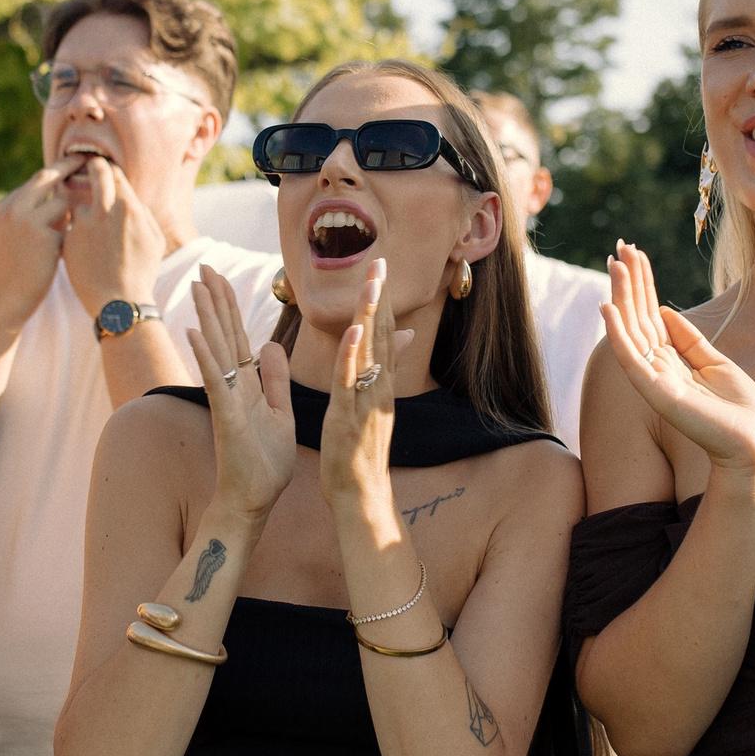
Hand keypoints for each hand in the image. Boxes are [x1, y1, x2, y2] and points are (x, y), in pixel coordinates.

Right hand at [0, 167, 73, 323]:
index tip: (69, 165)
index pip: (32, 183)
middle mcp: (11, 210)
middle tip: (87, 160)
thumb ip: (17, 217)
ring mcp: (27, 222)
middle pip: (45, 177)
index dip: (53, 176)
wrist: (4, 302)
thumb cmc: (6, 275)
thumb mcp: (2, 239)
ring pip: (61, 204)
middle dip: (68, 166)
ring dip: (70, 216)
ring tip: (65, 236)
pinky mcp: (45, 237)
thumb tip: (40, 199)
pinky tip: (65, 253)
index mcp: (0, 209)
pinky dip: (71, 237)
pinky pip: (68, 228)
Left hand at [64, 157, 167, 323]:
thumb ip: (141, 212)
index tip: (103, 167)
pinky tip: (81, 243)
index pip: (115, 173)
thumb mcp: (154, 240)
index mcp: (128, 208)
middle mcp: (104, 211)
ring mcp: (82, 225)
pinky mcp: (67, 239)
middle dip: (91, 166)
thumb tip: (129, 195)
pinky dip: (72, 228)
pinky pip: (68, 224)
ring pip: (78, 201)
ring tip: (86, 219)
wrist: (118, 304)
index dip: (109, 168)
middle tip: (86, 163)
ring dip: (81, 205)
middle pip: (95, 173)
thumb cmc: (141, 273)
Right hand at [186, 264, 297, 521]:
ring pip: (217, 350)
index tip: (221, 276)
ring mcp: (228, 401)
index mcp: (249, 386)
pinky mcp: (226, 417)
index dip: (231, 307)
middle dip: (215, 301)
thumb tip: (272, 345)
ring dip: (207, 317)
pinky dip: (206, 357)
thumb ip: (275, 380)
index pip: (239, 338)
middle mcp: (234, 388)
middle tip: (204, 266)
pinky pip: (216, 382)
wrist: (254, 502)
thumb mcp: (280, 413)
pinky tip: (195, 333)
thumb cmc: (265, 465)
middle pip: (225, 335)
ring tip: (197, 285)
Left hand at [320, 261, 417, 514]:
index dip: (383, 300)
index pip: (385, 334)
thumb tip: (405, 337)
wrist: (361, 495)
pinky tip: (352, 333)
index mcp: (382, 384)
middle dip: (380, 297)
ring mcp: (367, 402)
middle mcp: (380, 388)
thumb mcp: (375, 405)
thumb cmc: (361, 452)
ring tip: (371, 284)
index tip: (380, 267)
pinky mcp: (349, 418)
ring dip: (370, 317)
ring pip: (370, 353)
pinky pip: (350, 384)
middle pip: (383, 335)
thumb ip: (387, 371)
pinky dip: (351, 357)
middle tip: (380, 260)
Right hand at [600, 241, 754, 478]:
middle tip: (619, 247)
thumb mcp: (715, 361)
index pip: (649, 314)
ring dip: (621, 296)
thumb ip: (688, 338)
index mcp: (671, 359)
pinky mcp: (657, 393)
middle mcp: (657, 367)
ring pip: (631, 331)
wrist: (754, 440)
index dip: (642, 283)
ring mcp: (654, 380)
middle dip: (629, 282)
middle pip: (637, 317)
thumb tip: (666, 309)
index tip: (633, 253)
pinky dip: (618, 334)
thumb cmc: (739, 407)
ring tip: (616, 265)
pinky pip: (631, 359)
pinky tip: (608, 308)